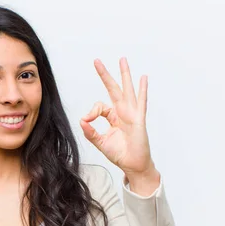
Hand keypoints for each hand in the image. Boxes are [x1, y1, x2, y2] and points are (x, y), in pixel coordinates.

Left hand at [80, 58, 155, 177]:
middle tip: (97, 61)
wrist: (133, 165)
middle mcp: (122, 112)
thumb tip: (81, 120)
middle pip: (113, 89)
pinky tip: (143, 78)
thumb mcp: (100, 142)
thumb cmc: (120, 154)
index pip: (100, 106)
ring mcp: (132, 114)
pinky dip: (142, 90)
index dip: (91, 111)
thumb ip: (90, 132)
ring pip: (127, 90)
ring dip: (125, 75)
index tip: (87, 120)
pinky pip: (141, 102)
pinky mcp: (139, 120)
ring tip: (122, 60)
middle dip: (105, 75)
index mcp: (113, 117)